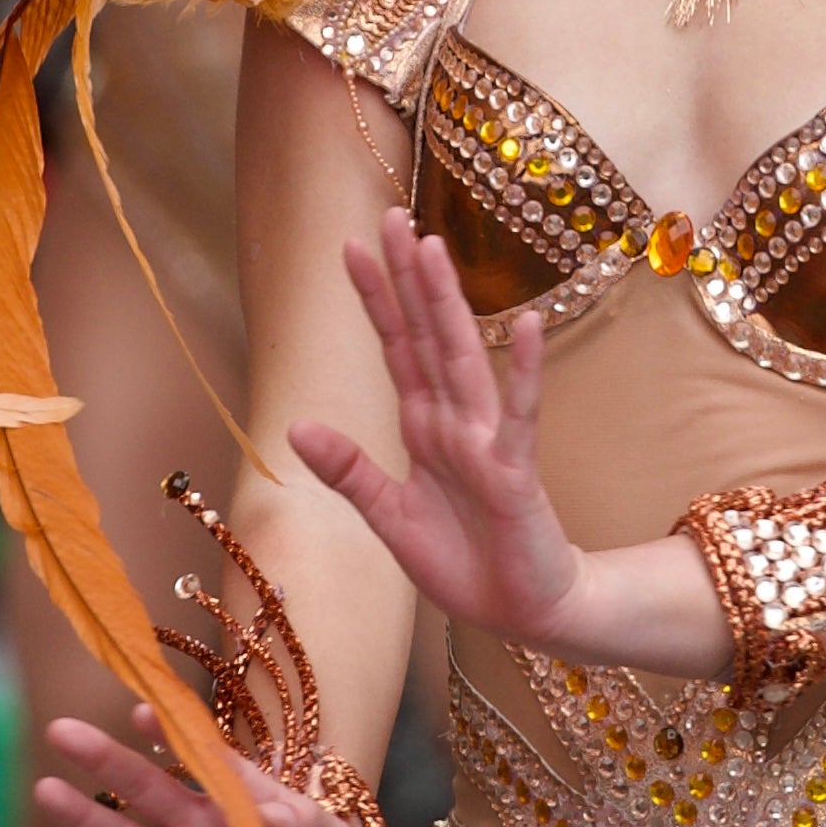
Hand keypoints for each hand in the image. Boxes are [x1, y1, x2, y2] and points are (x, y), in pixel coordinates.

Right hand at [13, 707, 367, 826]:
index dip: (168, 731)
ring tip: (44, 789)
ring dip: (81, 816)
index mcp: (233, 801)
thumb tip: (274, 810)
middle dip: (104, 760)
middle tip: (61, 730)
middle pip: (141, 788)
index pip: (195, 757)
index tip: (143, 708)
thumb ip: (308, 825)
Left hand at [287, 210, 726, 673]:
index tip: (354, 245)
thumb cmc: (464, 562)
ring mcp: (486, 441)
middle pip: (426, 336)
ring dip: (448, 306)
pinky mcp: (515, 472)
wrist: (523, 610)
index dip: (376, 299)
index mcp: (423, 427)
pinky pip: (518, 415)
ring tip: (434, 252)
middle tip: (391, 217)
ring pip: (462, 359)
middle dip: (407, 279)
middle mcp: (454, 421)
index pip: (395, 348)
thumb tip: (296, 425)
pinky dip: (524, 371)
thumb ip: (349, 471)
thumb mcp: (388, 518)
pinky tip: (529, 324)